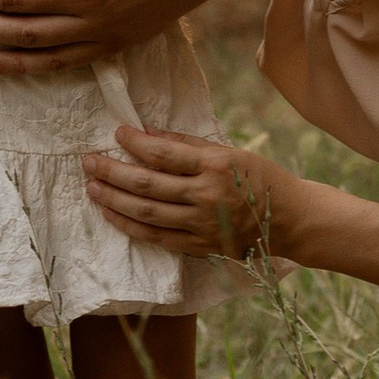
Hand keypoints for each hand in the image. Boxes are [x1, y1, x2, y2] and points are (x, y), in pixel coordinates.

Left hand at [84, 127, 298, 262]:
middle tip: (89, 161)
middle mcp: (206, 196)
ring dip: (114, 198)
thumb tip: (148, 132)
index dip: (136, 142)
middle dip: (112, 171)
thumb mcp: (230, 152)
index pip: (164, 153)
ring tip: (92, 186)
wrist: (290, 220)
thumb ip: (188, 144)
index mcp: (215, 166)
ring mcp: (202, 224)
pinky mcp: (200, 246)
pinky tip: (111, 214)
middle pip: (147, 183)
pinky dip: (130, 226)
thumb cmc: (260, 178)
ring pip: (146, 212)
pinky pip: (156, 237)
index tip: (117, 133)